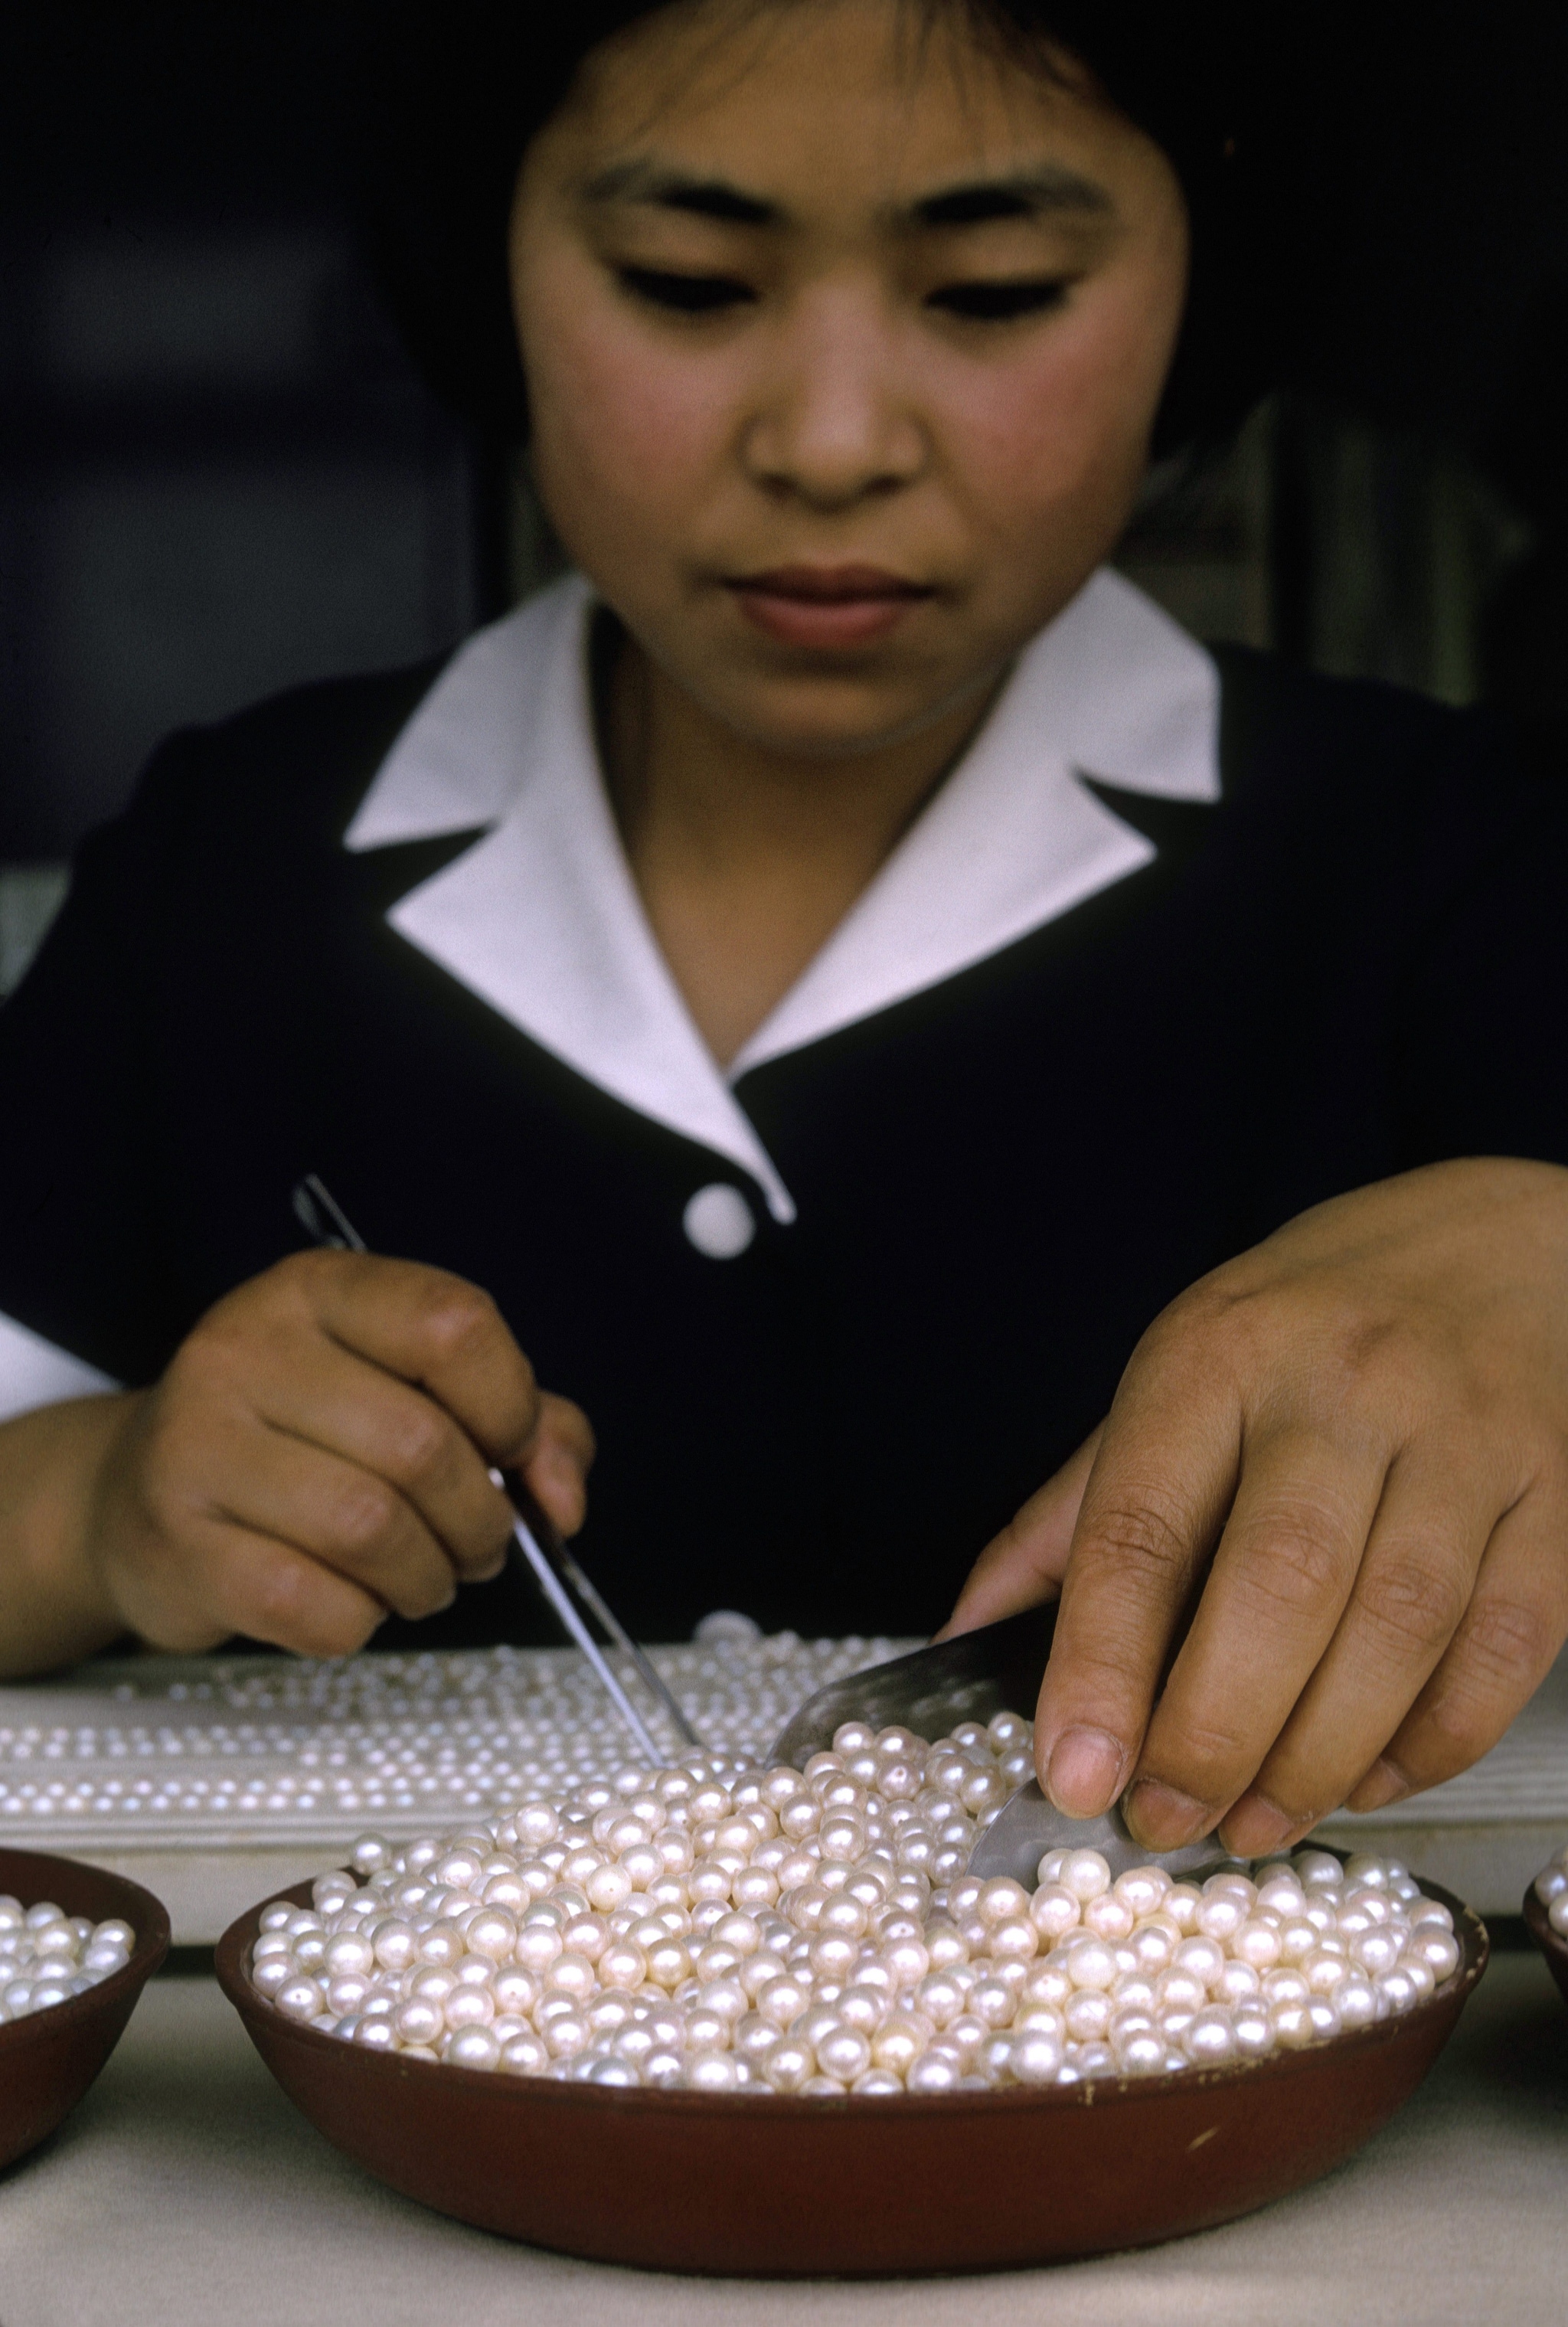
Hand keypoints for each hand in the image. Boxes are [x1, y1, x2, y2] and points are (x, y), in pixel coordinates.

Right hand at [82, 1251, 593, 1656]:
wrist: (136, 1499)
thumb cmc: (303, 1443)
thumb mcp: (414, 1393)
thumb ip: (525, 1426)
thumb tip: (562, 1499)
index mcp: (319, 1290)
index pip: (454, 1325)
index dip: (511, 1405)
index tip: (512, 1452)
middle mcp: (246, 1348)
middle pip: (423, 1446)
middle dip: (481, 1520)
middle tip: (478, 1545)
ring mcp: (198, 1443)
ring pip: (371, 1529)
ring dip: (428, 1577)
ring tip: (421, 1577)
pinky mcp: (177, 1543)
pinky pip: (315, 1605)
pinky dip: (361, 1621)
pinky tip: (352, 1602)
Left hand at [945, 1158, 1567, 1855]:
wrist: (1500, 1246)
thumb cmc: (1310, 1326)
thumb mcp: (1174, 1375)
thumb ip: (1072, 1514)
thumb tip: (966, 1635)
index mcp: (1217, 1356)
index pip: (1143, 1524)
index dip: (1100, 1665)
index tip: (1071, 1773)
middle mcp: (1343, 1387)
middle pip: (1281, 1586)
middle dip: (1213, 1733)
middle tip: (1165, 1820)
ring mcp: (1464, 1438)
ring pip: (1399, 1629)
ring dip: (1319, 1759)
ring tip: (1254, 1824)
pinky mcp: (1557, 1494)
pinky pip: (1502, 1645)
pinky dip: (1432, 1740)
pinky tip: (1370, 1779)